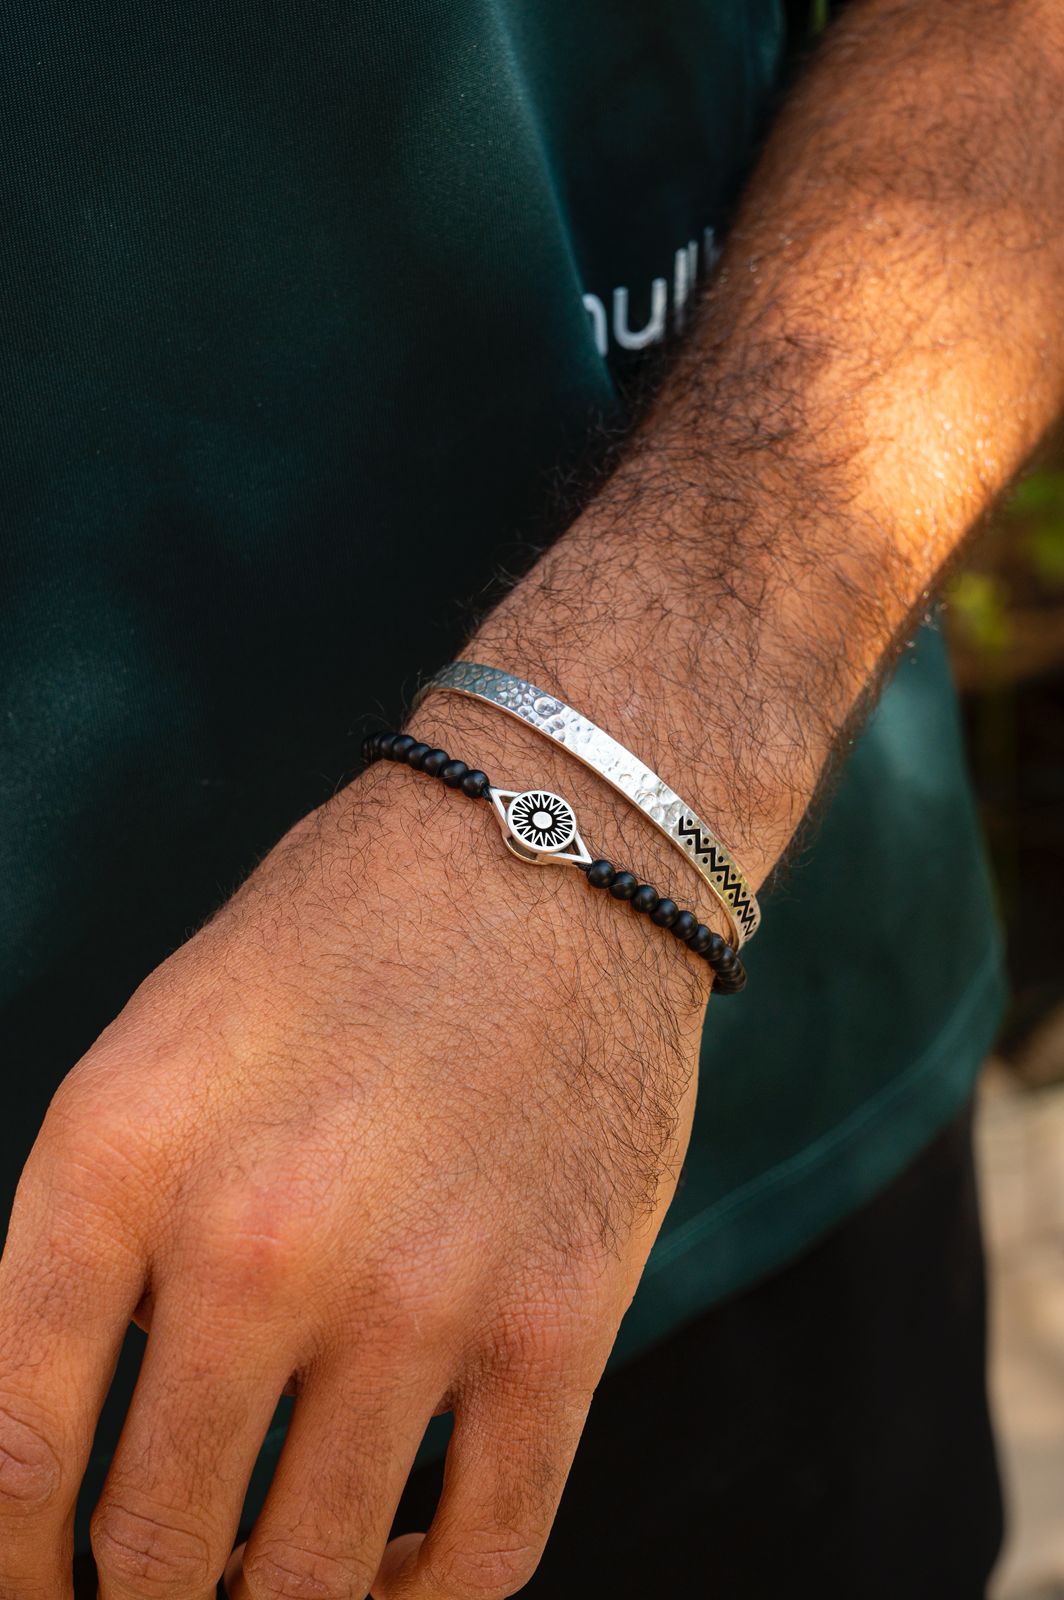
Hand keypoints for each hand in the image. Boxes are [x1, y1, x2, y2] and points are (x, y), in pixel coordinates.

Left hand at [0, 699, 712, 1598]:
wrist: (553, 850)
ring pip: (312, 1582)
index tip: (33, 1589)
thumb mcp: (162, 1041)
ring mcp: (420, 1293)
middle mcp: (258, 1238)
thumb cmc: (344, 937)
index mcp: (123, 1152)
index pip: (9, 1449)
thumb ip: (101, 1233)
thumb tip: (77, 1427)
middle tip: (147, 1593)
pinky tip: (394, 1569)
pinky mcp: (559, 1323)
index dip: (6, 1565)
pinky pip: (481, 1555)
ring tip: (262, 1586)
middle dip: (135, 1599)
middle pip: (155, 1542)